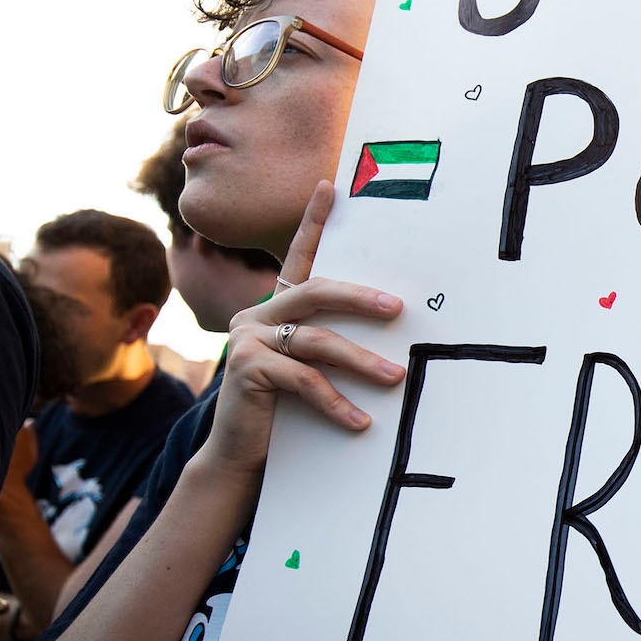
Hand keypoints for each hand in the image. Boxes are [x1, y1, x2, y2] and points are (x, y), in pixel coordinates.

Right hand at [196, 182, 406, 490]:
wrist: (241, 454)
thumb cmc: (285, 409)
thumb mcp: (309, 367)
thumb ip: (331, 342)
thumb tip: (392, 325)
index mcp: (275, 306)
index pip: (300, 257)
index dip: (313, 221)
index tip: (331, 186)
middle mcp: (256, 314)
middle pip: (318, 292)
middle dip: (362, 298)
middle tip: (398, 310)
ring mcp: (248, 339)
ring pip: (317, 340)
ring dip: (361, 361)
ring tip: (394, 377)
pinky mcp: (246, 369)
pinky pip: (304, 380)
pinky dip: (336, 402)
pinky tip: (360, 421)